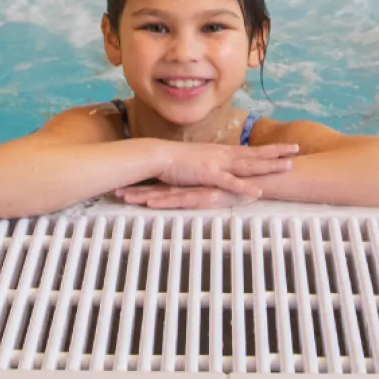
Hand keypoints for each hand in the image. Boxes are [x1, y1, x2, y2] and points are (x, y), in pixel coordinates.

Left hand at [115, 183, 251, 209]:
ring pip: (166, 195)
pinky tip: (152, 204)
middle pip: (159, 189)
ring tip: (125, 198)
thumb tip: (194, 193)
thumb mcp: (221, 186)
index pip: (164, 186)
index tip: (125, 189)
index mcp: (193, 183)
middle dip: (137, 191)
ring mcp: (198, 189)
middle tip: (115, 194)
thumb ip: (207, 189)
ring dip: (144, 196)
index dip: (144, 187)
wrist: (263, 175)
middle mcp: (192, 185)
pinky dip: (167, 202)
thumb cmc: (243, 183)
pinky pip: (183, 200)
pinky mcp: (207, 195)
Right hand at [154, 141, 297, 197]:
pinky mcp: (208, 174)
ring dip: (268, 165)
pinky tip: (257, 191)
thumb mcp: (202, 159)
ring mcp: (218, 164)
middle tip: (297, 148)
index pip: (252, 149)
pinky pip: (230, 182)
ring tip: (288, 166)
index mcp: (223, 152)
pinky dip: (244, 187)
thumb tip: (227, 166)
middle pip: (255, 153)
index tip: (288, 146)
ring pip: (248, 165)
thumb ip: (216, 163)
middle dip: (277, 151)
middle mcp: (224, 155)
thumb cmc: (178, 159)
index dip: (271, 148)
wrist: (160, 155)